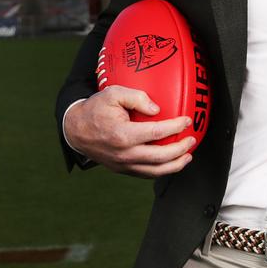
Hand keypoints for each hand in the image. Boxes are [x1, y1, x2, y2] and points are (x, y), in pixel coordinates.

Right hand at [64, 87, 195, 177]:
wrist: (75, 130)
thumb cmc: (95, 110)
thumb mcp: (113, 94)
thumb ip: (137, 97)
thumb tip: (157, 110)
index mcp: (123, 135)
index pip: (156, 132)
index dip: (175, 127)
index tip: (187, 120)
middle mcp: (124, 153)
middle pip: (160, 157)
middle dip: (181, 149)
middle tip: (191, 140)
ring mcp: (123, 164)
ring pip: (155, 171)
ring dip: (175, 165)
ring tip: (187, 156)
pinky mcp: (122, 169)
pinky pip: (145, 174)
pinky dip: (161, 170)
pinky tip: (171, 162)